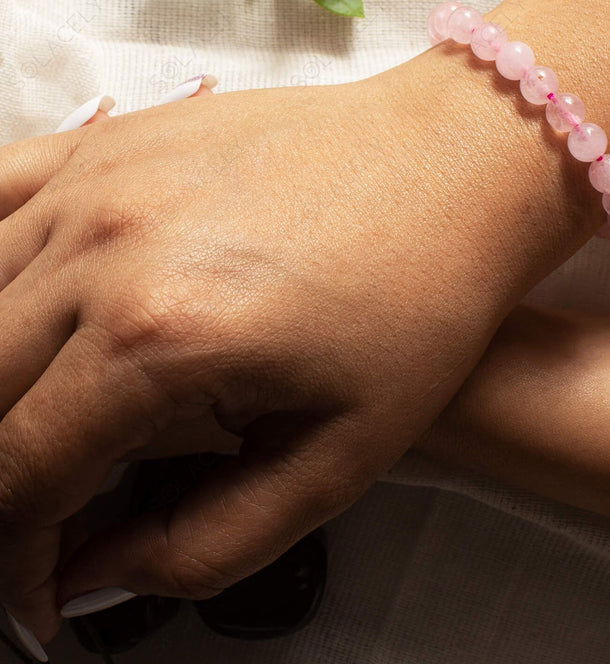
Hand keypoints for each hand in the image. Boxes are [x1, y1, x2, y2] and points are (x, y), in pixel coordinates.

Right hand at [0, 50, 587, 649]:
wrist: (453, 167)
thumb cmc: (421, 297)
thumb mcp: (339, 457)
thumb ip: (205, 543)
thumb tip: (95, 575)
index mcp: (159, 337)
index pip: (20, 472)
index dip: (19, 550)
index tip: (45, 582)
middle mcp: (104, 249)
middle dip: (6, 475)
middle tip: (51, 506)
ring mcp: (102, 179)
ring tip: (45, 419)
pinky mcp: (119, 139)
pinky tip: (18, 311)